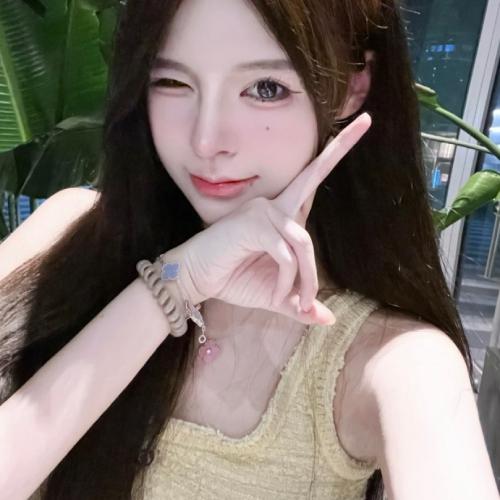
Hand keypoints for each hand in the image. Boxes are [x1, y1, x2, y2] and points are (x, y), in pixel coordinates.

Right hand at [173, 113, 371, 324]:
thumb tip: (328, 319)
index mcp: (282, 215)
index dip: (333, 154)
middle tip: (367, 118)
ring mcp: (262, 212)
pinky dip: (288, 282)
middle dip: (340, 148)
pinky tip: (279, 295)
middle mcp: (274, 205)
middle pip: (312, 178)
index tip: (358, 125)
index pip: (310, 180)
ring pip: (304, 244)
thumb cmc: (233, 278)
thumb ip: (300, 302)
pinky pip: (286, 255)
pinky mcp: (252, 225)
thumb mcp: (276, 293)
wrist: (196, 280)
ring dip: (307, 280)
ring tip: (299, 303)